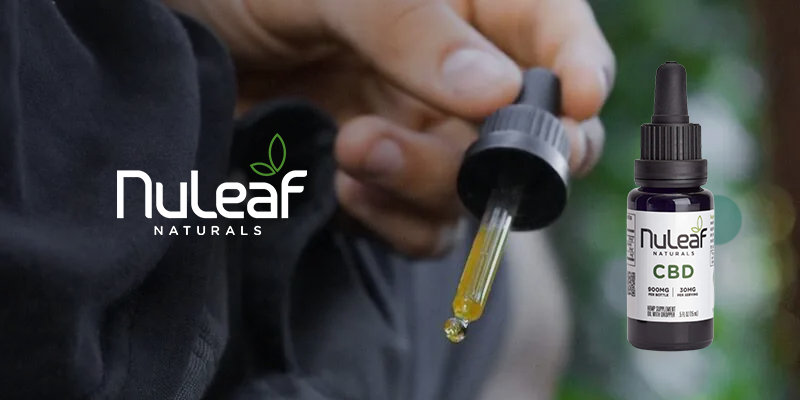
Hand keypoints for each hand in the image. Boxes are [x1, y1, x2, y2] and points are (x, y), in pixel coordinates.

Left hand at [165, 0, 614, 257]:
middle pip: (528, 135)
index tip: (576, 102)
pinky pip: (422, 227)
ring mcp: (423, 132)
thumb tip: (496, 91)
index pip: (555, 33)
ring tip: (351, 147)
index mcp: (468, 4)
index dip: (579, 69)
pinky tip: (342, 184)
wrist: (186, 37)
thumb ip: (410, 29)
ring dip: (423, 184)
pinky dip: (392, 220)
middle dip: (492, 153)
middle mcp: (459, 74)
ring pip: (474, 190)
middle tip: (438, 144)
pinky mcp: (383, 181)